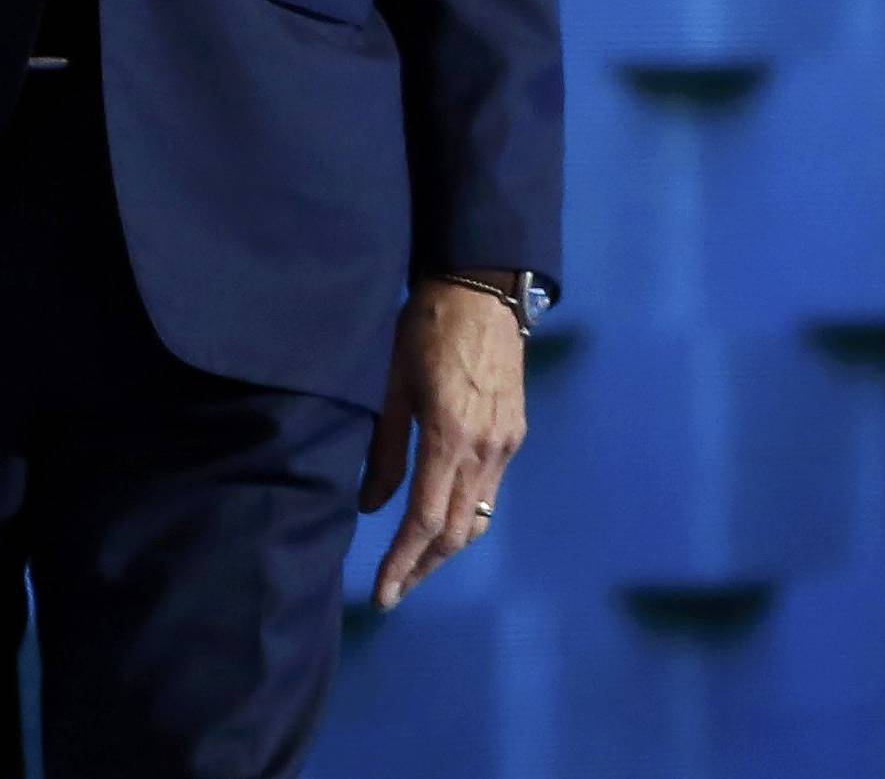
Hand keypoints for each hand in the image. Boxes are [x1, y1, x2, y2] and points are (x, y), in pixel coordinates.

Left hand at [360, 275, 526, 609]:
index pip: (425, 521)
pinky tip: (442, 517)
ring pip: (478, 518)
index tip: (381, 595)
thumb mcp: (392, 382)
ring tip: (413, 564)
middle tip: (393, 591)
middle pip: (457, 533)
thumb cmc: (426, 326)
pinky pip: (490, 492)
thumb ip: (384, 448)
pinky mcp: (515, 433)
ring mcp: (506, 444)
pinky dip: (465, 516)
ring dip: (446, 548)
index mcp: (449, 436)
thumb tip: (370, 506)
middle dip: (424, 568)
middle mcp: (486, 450)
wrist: (483, 288)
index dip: (402, 563)